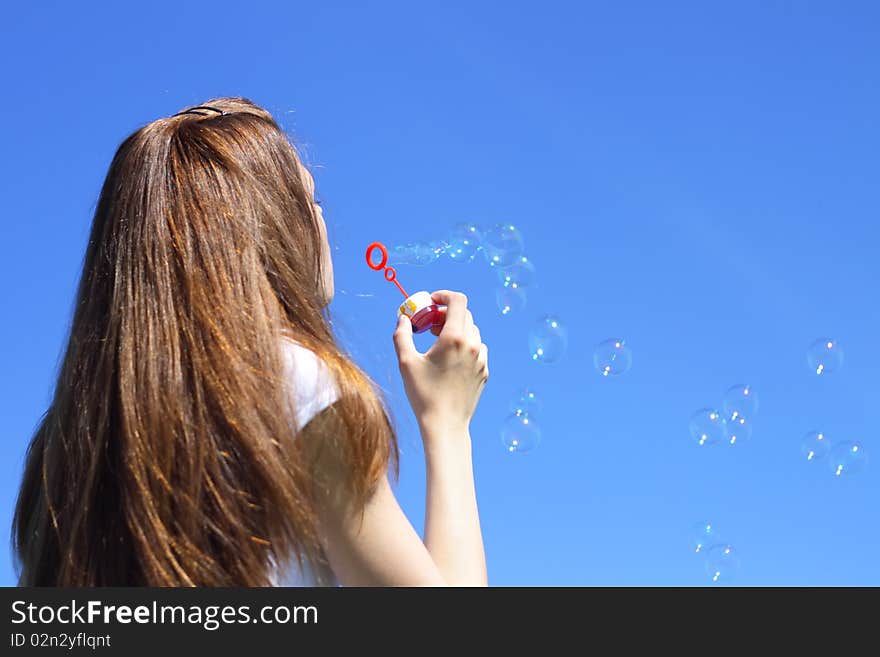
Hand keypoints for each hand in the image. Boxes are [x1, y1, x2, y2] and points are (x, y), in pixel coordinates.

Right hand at [393, 290, 488, 436]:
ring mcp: (481, 359)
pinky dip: (464, 346)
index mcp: (454, 338)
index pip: (457, 301)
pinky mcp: (484, 372)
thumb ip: (402, 334)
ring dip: (456, 330)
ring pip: (472, 331)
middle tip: (429, 325)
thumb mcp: (406, 362)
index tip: (430, 302)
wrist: (445, 425)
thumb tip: (402, 318)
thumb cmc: (423, 394)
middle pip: (464, 314)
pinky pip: (477, 349)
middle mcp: (472, 345)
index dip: (443, 295)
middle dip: (445, 314)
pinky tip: (449, 361)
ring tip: (438, 343)